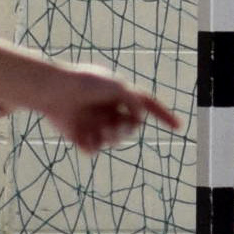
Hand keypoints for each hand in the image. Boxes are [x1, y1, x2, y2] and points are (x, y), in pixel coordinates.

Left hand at [27, 65, 179, 155]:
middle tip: (116, 124)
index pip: (147, 104)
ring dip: (110, 137)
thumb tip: (140, 119)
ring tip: (98, 129)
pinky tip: (81, 135)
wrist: (54, 91)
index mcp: (119, 95)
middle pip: (131, 128)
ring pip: (114, 141)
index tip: (178, 127)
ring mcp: (96, 124)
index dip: (163, 115)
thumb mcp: (117, 87)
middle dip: (126, 128)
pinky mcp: (80, 137)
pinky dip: (91, 145)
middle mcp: (109, 110)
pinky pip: (94, 150)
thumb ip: (135, 100)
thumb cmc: (85, 83)